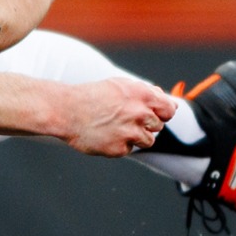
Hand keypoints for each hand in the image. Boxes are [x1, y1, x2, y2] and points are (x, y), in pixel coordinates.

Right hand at [58, 79, 178, 156]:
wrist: (66, 110)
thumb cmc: (93, 96)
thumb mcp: (121, 86)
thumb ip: (147, 93)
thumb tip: (169, 103)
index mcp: (143, 95)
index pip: (169, 110)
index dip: (162, 113)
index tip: (152, 114)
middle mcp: (139, 113)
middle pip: (158, 126)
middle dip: (145, 125)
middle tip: (123, 119)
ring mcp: (130, 132)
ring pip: (147, 141)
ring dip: (135, 137)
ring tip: (114, 128)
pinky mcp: (119, 148)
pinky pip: (128, 150)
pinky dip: (119, 145)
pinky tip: (105, 135)